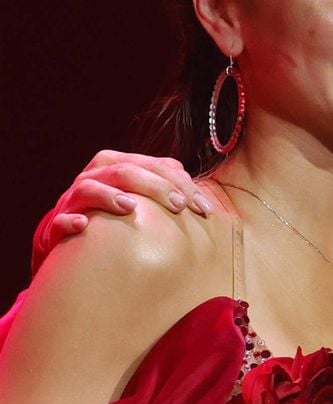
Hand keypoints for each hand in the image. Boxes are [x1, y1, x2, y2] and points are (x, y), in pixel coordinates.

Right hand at [31, 151, 207, 272]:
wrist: (66, 237)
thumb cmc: (111, 215)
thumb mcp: (136, 194)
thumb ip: (159, 181)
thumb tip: (183, 172)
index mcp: (115, 166)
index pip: (154, 166)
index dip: (183, 185)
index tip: (205, 209)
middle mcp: (93, 178)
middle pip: (126, 172)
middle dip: (156, 187)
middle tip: (180, 206)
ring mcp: (72, 201)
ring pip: (89, 189)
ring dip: (109, 196)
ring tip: (131, 207)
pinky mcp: (55, 226)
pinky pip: (61, 220)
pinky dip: (71, 220)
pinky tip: (84, 225)